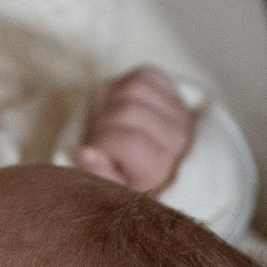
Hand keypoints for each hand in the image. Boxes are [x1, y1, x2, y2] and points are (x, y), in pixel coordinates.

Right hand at [75, 67, 194, 193]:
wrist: (161, 173)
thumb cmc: (129, 184)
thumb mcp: (114, 190)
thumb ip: (99, 176)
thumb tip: (86, 152)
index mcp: (162, 169)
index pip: (128, 142)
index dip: (102, 142)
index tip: (97, 152)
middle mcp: (178, 139)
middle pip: (128, 111)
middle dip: (104, 122)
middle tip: (101, 137)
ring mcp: (180, 113)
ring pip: (136, 87)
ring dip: (113, 100)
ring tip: (110, 121)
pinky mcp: (176, 94)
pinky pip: (146, 75)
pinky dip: (127, 86)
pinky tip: (123, 106)